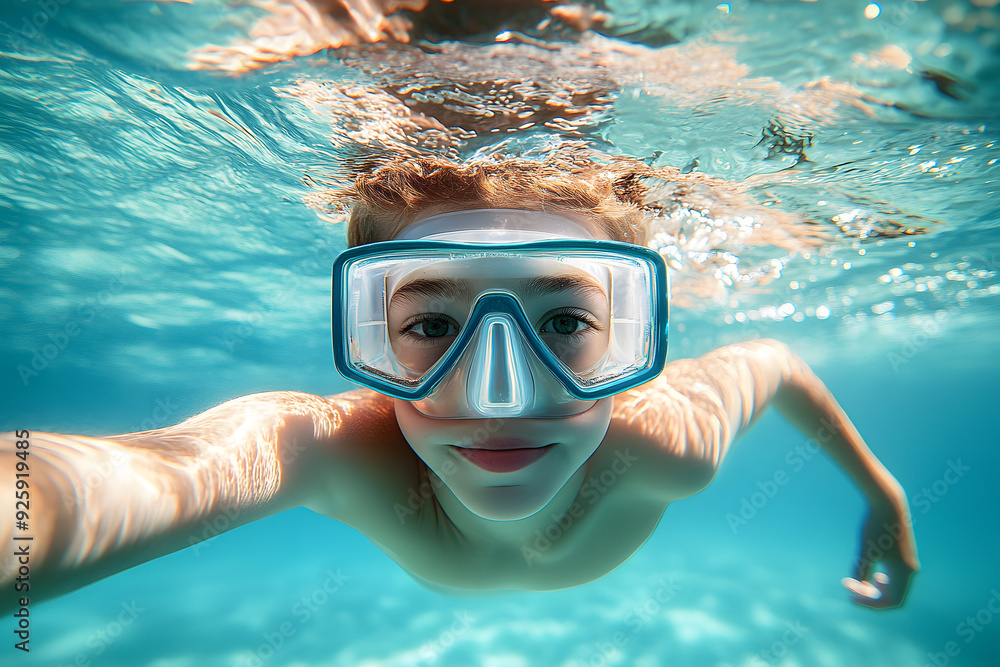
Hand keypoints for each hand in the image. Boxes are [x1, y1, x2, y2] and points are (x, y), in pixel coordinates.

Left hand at [841, 491, 918, 608]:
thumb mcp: (865, 550)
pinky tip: (873, 576)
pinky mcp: (904, 555)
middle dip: (870, 596)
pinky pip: (897, 578)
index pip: (892, 601)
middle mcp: (911, 570)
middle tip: (848, 588)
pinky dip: (884, 582)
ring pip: (896, 588)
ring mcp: (909, 563)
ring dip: (877, 590)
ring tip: (861, 585)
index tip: (850, 597)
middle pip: (894, 597)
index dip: (871, 604)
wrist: (887, 505)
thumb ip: (862, 569)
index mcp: (905, 572)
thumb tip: (860, 586)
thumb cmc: (875, 527)